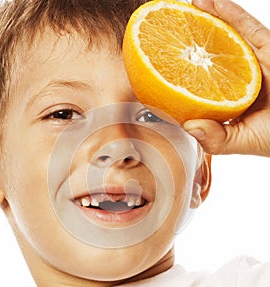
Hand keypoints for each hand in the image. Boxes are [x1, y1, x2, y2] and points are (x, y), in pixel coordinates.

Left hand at [183, 0, 269, 156]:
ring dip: (209, 18)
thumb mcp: (238, 142)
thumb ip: (214, 139)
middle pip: (213, 53)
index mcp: (228, 97)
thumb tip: (188, 127)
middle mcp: (239, 77)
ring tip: (189, 7)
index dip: (184, 70)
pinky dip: (232, 14)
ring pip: (228, 35)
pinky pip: (249, 29)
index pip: (201, 80)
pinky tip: (214, 4)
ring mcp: (253, 63)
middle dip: (194, 38)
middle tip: (172, 26)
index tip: (164, 61)